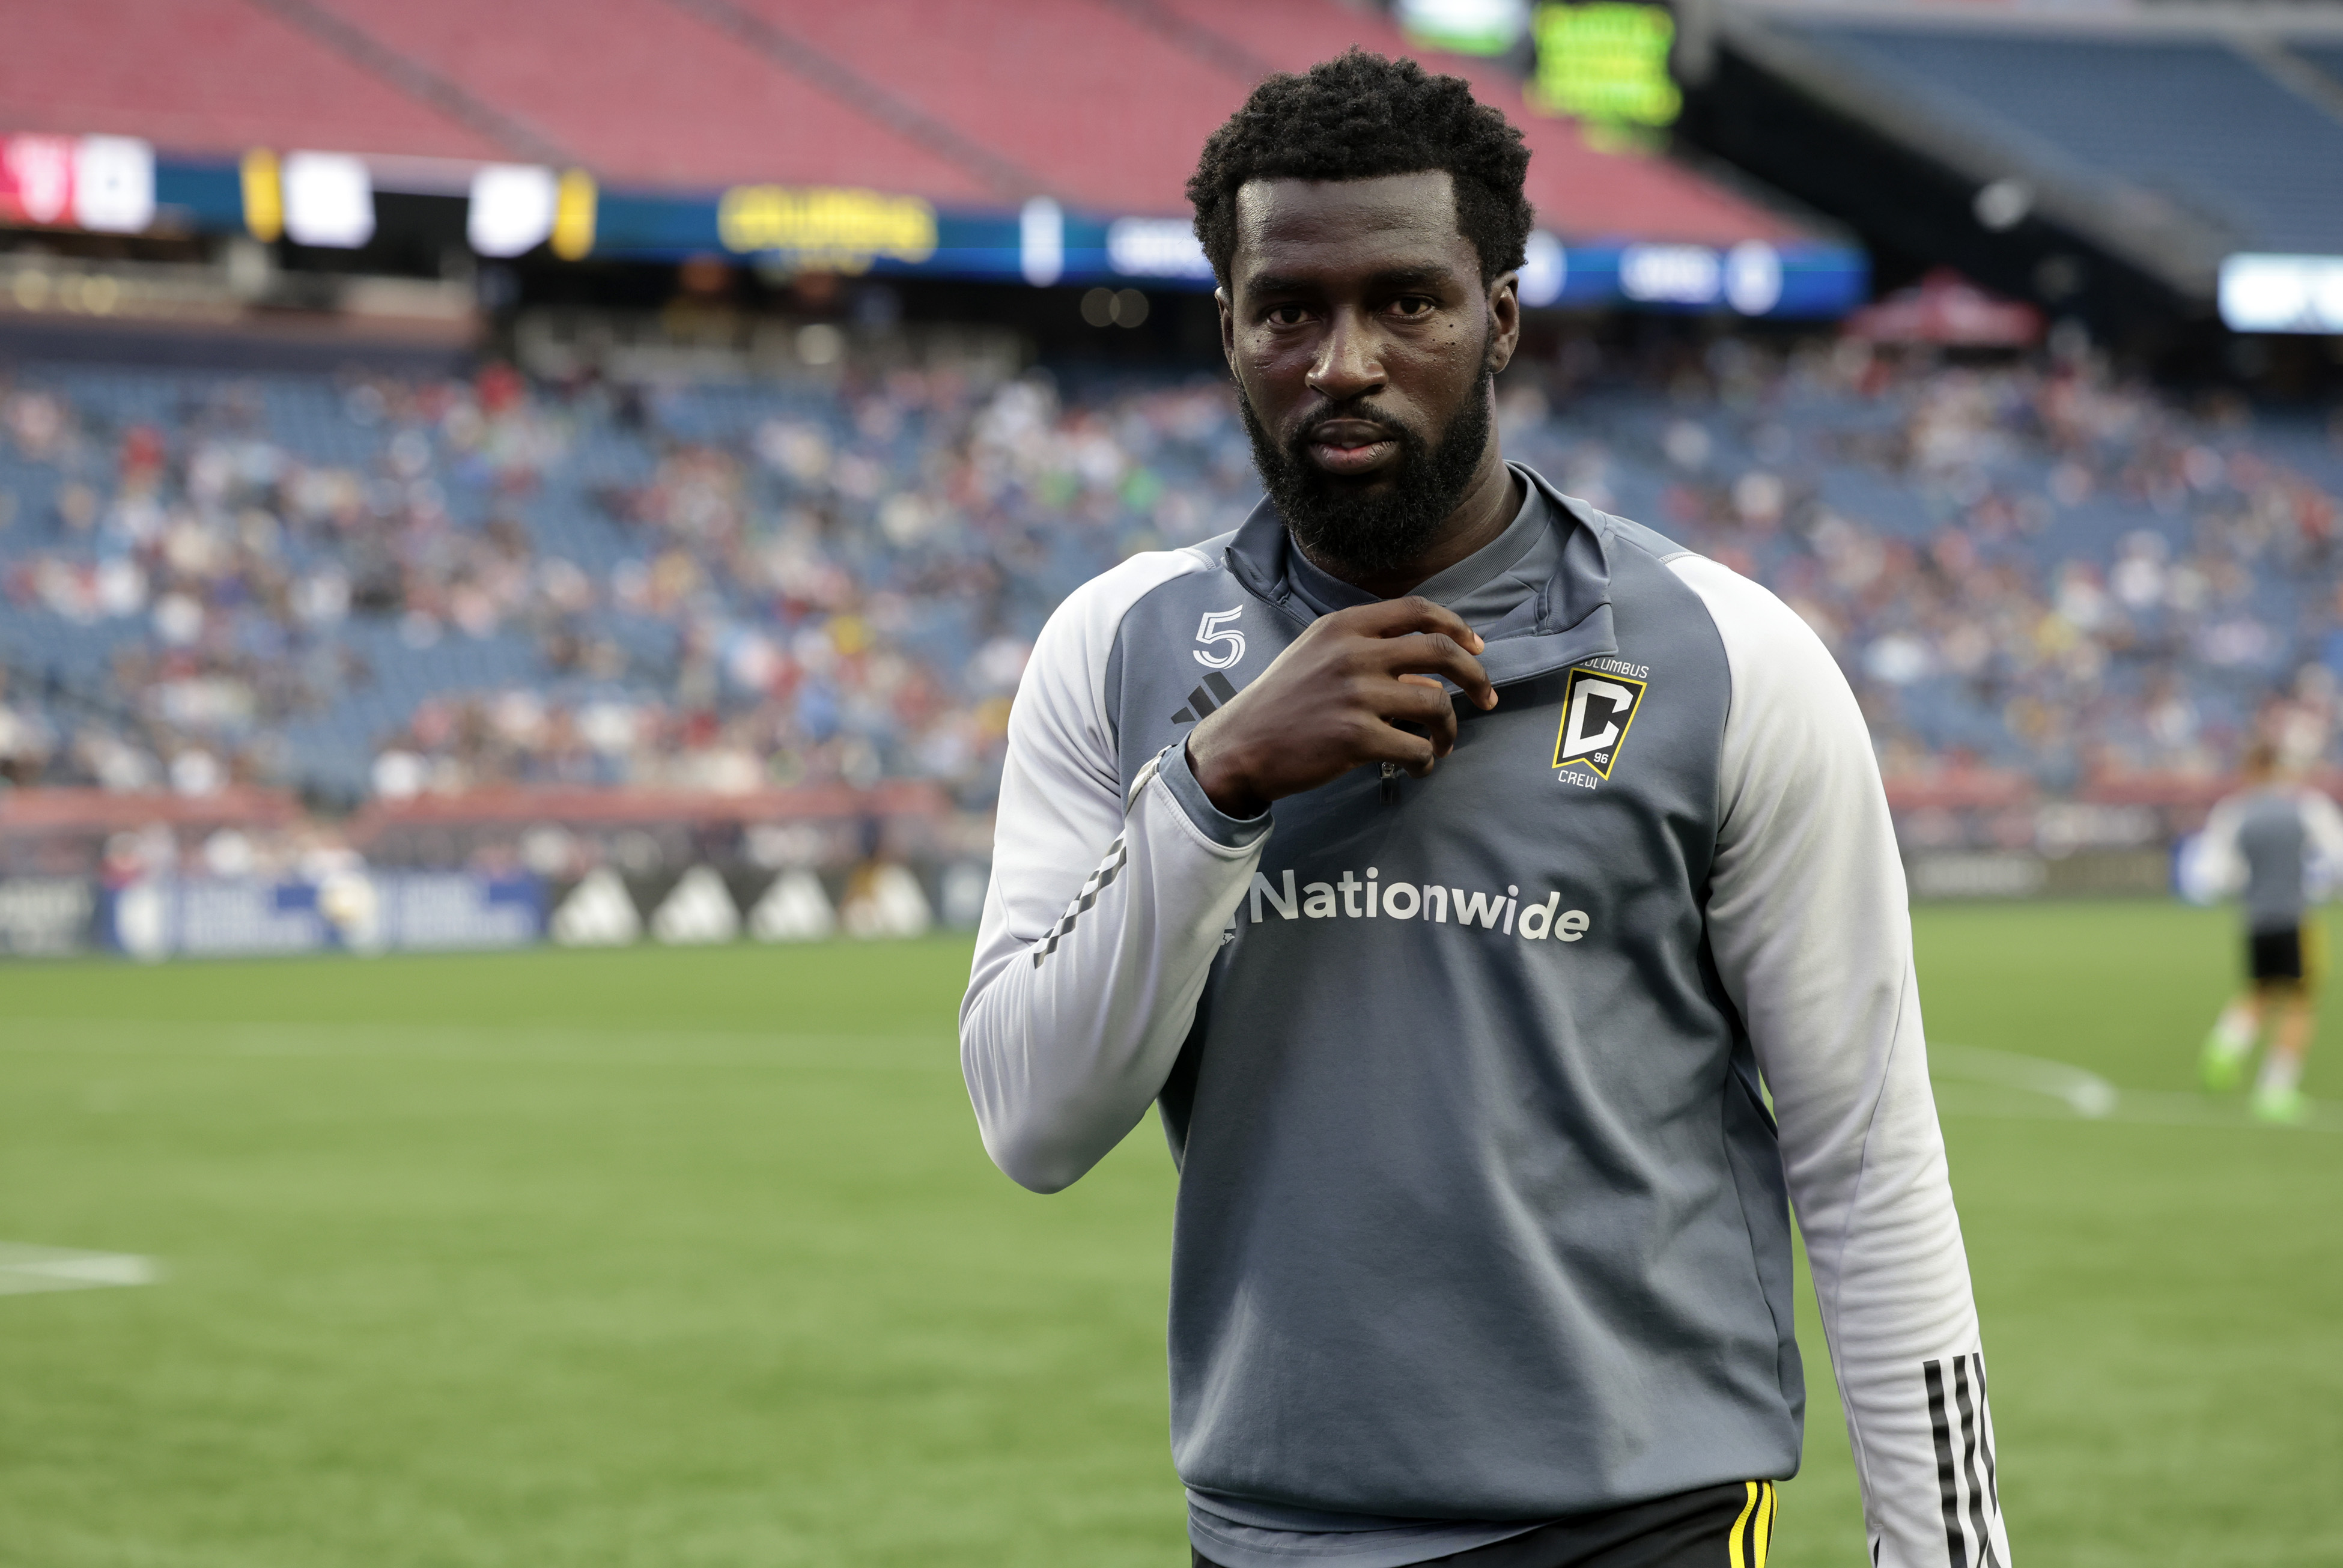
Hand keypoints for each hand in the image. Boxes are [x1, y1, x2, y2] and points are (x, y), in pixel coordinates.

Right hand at [1184, 596, 1497, 818]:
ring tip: (1443, 743)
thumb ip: (1369, 654)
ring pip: (1435, 704)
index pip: (1418, 611)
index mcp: (1344, 626)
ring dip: (1450, 727)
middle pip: (1441, 652)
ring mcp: (1356, 695)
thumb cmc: (1281, 703)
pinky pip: (1416, 748)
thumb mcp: (1317, 658)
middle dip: (1476, 675)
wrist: (1239, 746)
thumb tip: (1428, 679)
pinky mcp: (1356, 737)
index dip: (1457, 627)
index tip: (1477, 647)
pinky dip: (1426, 760)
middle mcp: (1353, 653)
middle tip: (1487, 697)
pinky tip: (1418, 767)